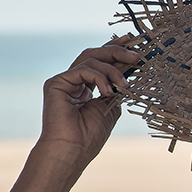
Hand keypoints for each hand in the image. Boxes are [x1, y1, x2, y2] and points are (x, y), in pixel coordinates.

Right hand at [39, 39, 140, 163]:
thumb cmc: (90, 135)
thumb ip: (117, 86)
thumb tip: (129, 68)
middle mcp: (74, 81)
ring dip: (112, 69)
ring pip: (90, 59)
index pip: (101, 61)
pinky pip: (82, 70)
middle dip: (117, 52)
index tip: (133, 41)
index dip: (116, 49)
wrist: (73, 150)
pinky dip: (100, 78)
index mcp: (86, 87)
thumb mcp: (111, 106)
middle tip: (136, 56)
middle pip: (95, 55)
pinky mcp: (56, 83)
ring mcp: (64, 81)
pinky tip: (107, 92)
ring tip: (123, 84)